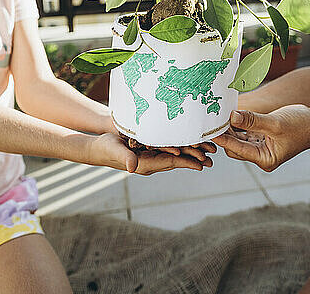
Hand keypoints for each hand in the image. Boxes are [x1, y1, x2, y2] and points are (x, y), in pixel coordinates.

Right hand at [89, 131, 213, 174]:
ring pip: (174, 154)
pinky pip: (167, 148)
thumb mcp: (114, 150)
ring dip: (190, 152)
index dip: (186, 162)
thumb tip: (133, 168)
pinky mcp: (148, 148)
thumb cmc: (105, 148)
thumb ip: (125, 158)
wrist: (97, 147)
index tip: (202, 163)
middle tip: (212, 158)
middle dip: (193, 159)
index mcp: (145, 164)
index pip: (170, 163)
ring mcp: (150, 156)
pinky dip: (180, 145)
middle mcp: (151, 161)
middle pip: (176, 160)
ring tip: (207, 152)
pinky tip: (188, 141)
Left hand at [213, 105, 309, 171]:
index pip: (236, 149)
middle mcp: (261, 157)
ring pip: (238, 140)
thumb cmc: (300, 125)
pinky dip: (239, 126)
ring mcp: (261, 149)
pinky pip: (245, 134)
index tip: (209, 130)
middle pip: (234, 147)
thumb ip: (252, 120)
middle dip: (225, 133)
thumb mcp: (274, 122)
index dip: (222, 138)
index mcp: (265, 159)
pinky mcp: (262, 140)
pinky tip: (232, 115)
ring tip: (219, 115)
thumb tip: (232, 116)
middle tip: (213, 118)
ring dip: (230, 129)